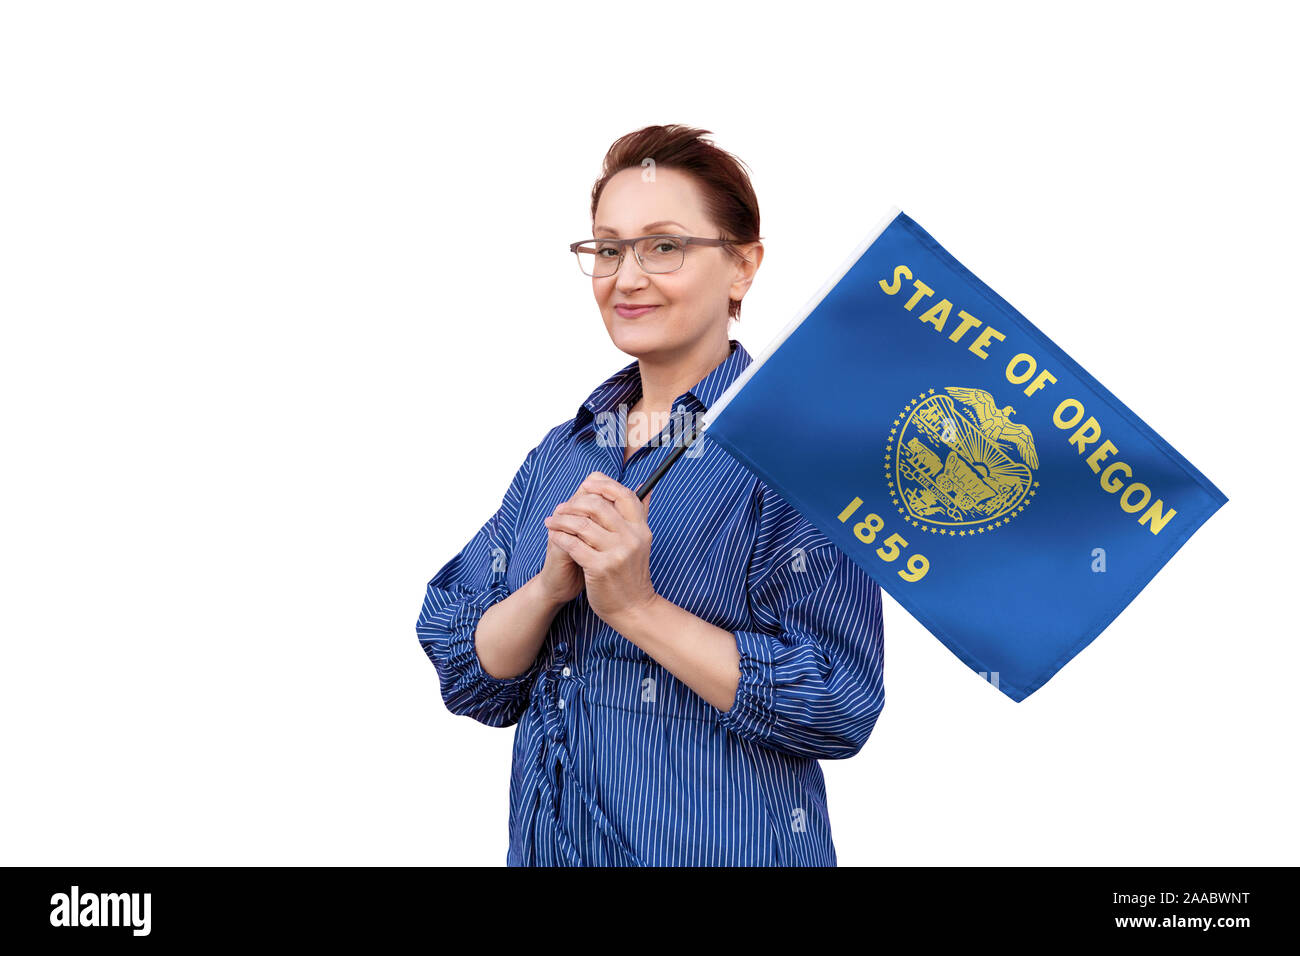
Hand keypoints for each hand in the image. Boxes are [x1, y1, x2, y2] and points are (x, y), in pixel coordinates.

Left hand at [543, 471, 656, 625]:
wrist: (633, 608)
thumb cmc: (631, 574)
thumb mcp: (641, 542)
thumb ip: (641, 514)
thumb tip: (645, 487)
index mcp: (641, 528)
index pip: (624, 494)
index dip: (604, 484)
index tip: (586, 484)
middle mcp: (631, 537)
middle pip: (599, 505)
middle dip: (575, 503)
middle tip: (561, 507)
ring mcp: (616, 553)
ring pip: (582, 524)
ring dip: (562, 520)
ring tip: (552, 522)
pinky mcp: (600, 567)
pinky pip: (574, 545)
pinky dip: (560, 537)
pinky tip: (553, 536)